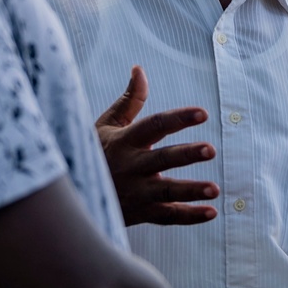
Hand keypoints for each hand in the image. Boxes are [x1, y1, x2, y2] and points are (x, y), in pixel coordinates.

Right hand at [96, 66, 218, 225]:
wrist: (71, 196)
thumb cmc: (95, 153)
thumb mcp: (106, 125)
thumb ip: (130, 100)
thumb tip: (139, 69)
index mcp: (125, 142)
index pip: (155, 126)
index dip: (178, 118)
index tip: (203, 113)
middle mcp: (130, 167)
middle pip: (162, 160)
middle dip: (186, 155)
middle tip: (211, 150)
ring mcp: (135, 192)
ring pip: (165, 192)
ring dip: (190, 191)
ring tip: (215, 188)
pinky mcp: (139, 213)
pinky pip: (166, 217)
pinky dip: (189, 216)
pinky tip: (211, 212)